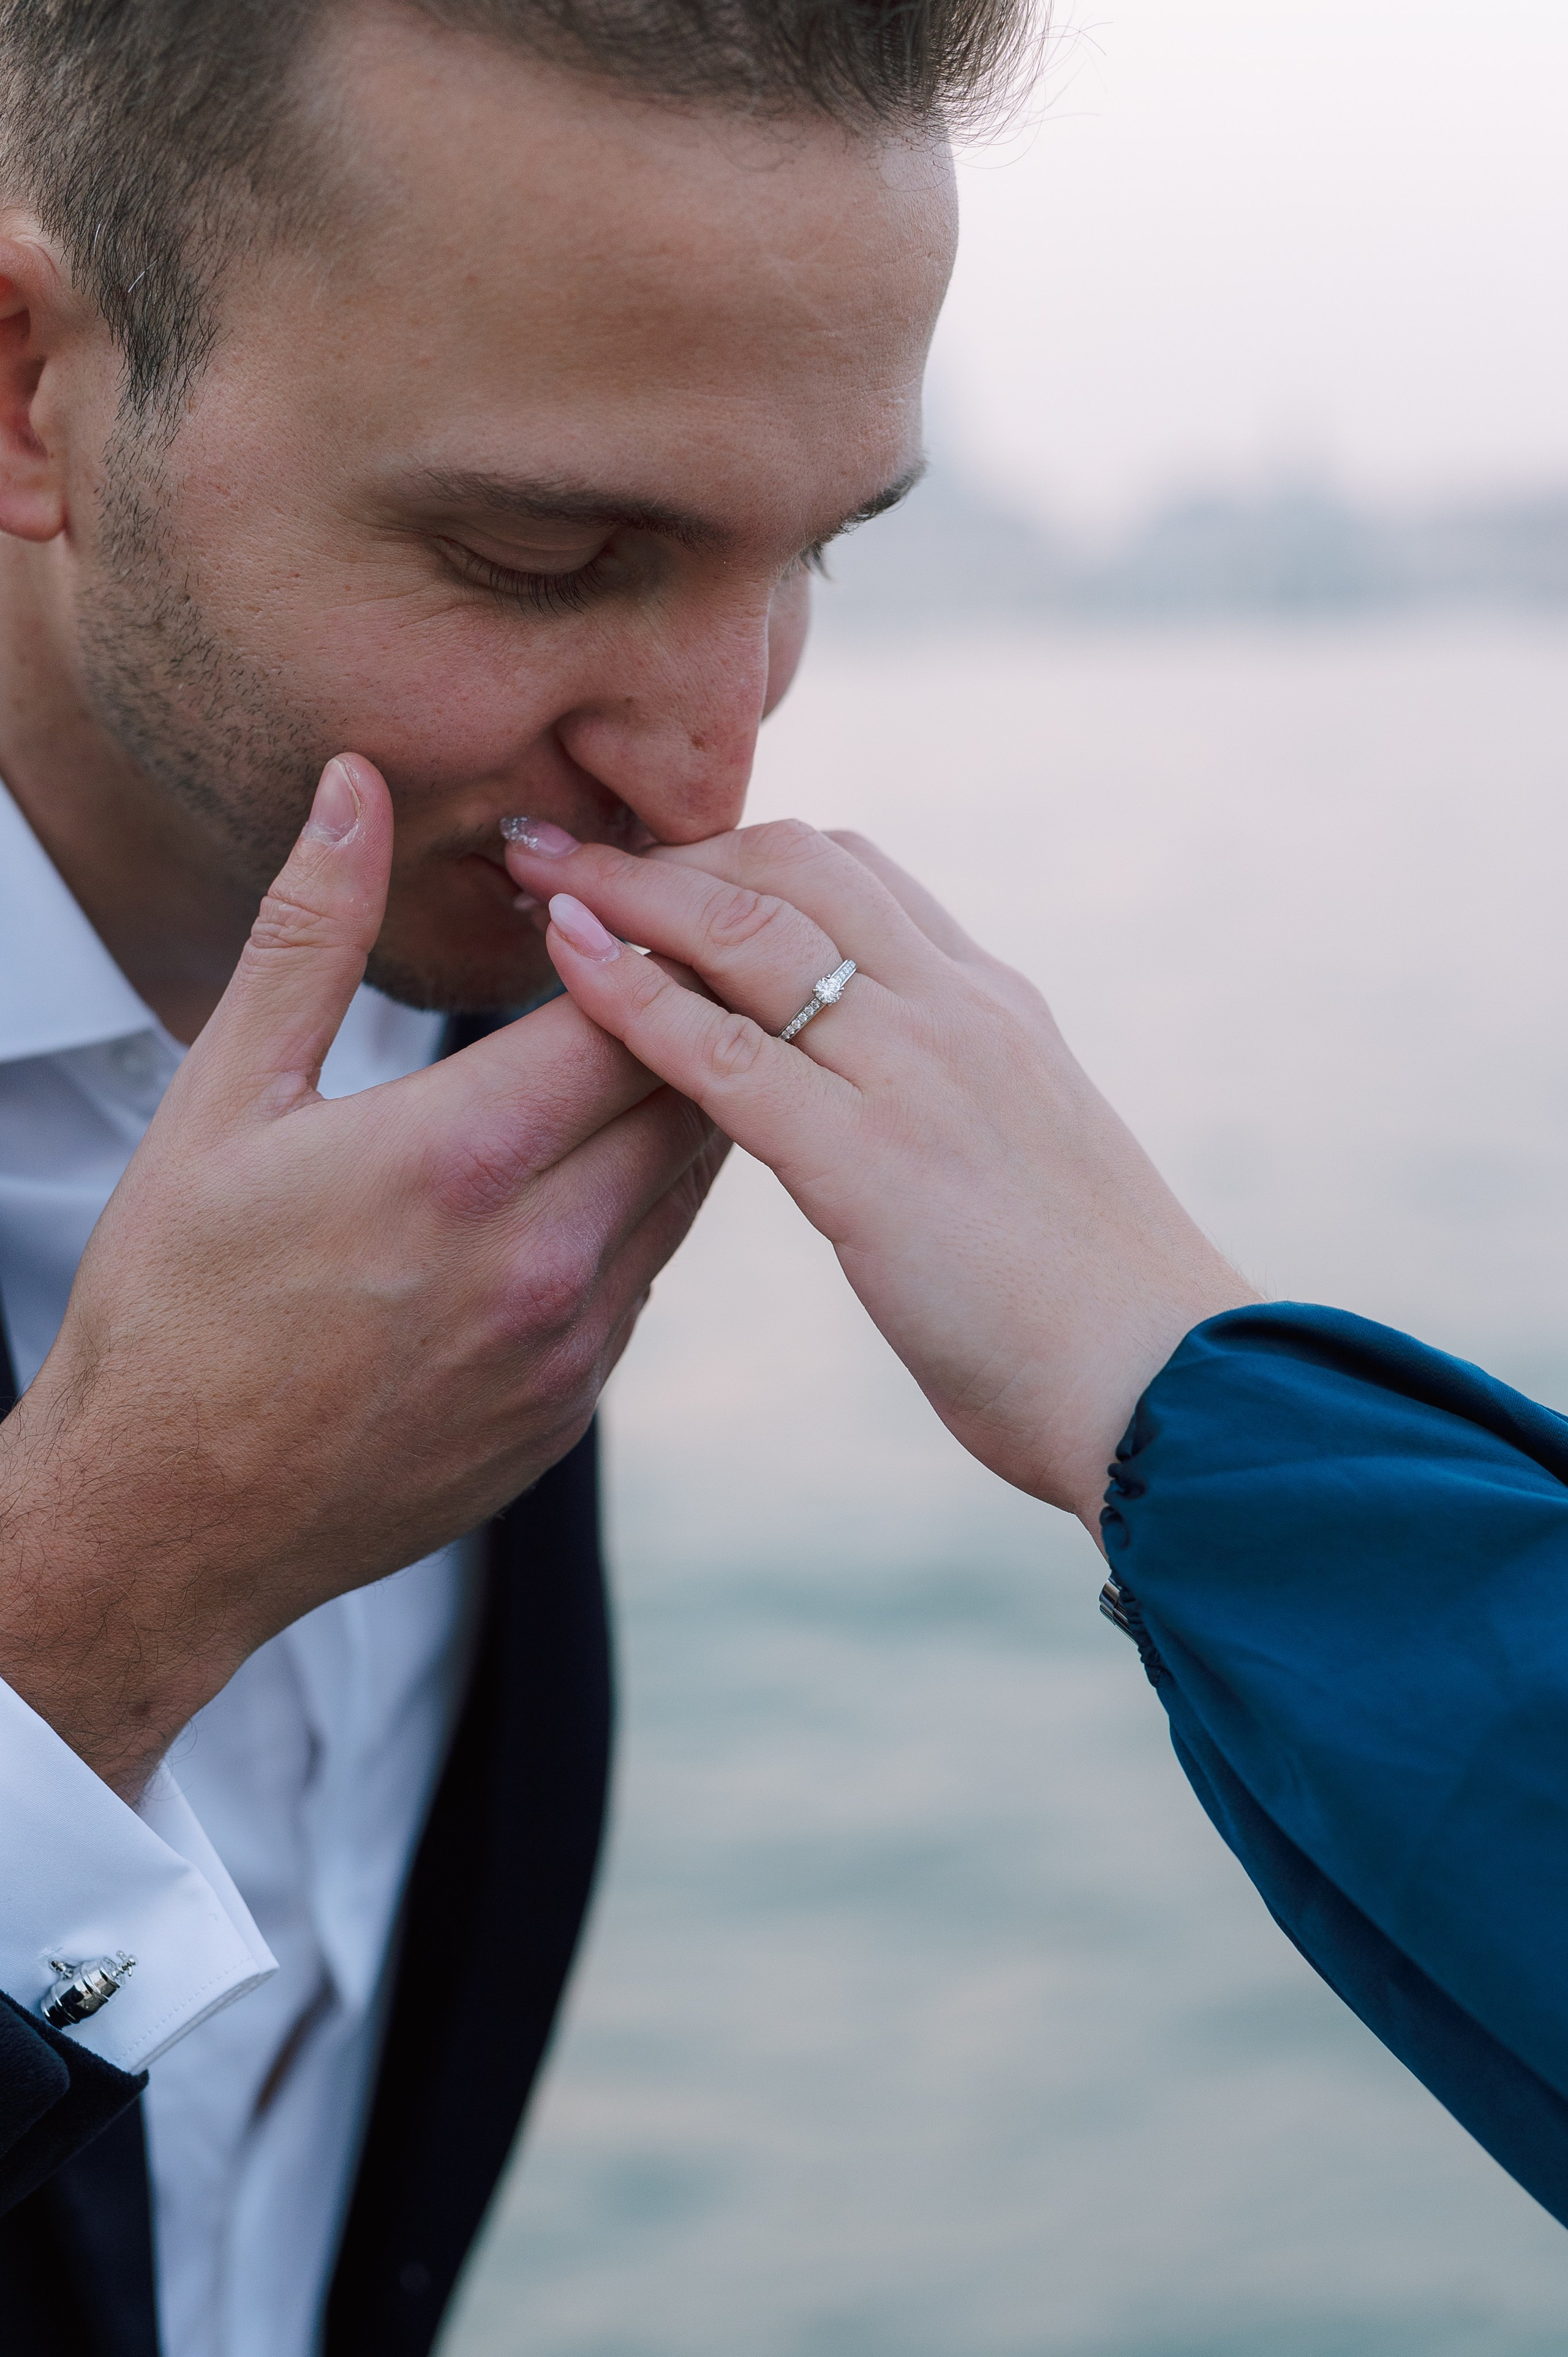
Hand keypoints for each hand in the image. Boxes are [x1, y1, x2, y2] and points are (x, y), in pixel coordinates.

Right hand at [0, 757, 721, 1798]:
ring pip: (686, 1186)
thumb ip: (308, 936)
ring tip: (636, 1050)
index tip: (608, 906)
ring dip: (672, 1110)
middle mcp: (542, 1256)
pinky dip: (640, 1207)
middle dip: (677, 1017)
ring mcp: (570, 1344)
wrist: (167, 1519)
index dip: (632, 944)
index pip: (625, 1014)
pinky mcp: (572, 1405)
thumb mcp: (221, 1102)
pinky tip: (589, 1173)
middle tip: (654, 960)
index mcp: (456, 1159)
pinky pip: (649, 1274)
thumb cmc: (171, 1302)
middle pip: (685, 1096)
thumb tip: (353, 786)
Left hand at [504, 816, 1255, 1531]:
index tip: (654, 858)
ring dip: (629, 891)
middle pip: (790, 864)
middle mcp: (956, 1009)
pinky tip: (567, 962)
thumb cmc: (1091, 1300)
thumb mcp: (1024, 1149)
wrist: (1168, 1384)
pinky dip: (633, 996)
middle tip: (563, 840)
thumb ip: (951, 1092)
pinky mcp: (871, 1160)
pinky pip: (725, 1051)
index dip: (738, 850)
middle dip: (668, 843)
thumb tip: (874, 1092)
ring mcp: (917, 1074)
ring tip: (536, 874)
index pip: (852, 871)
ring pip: (748, 931)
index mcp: (993, 1003)